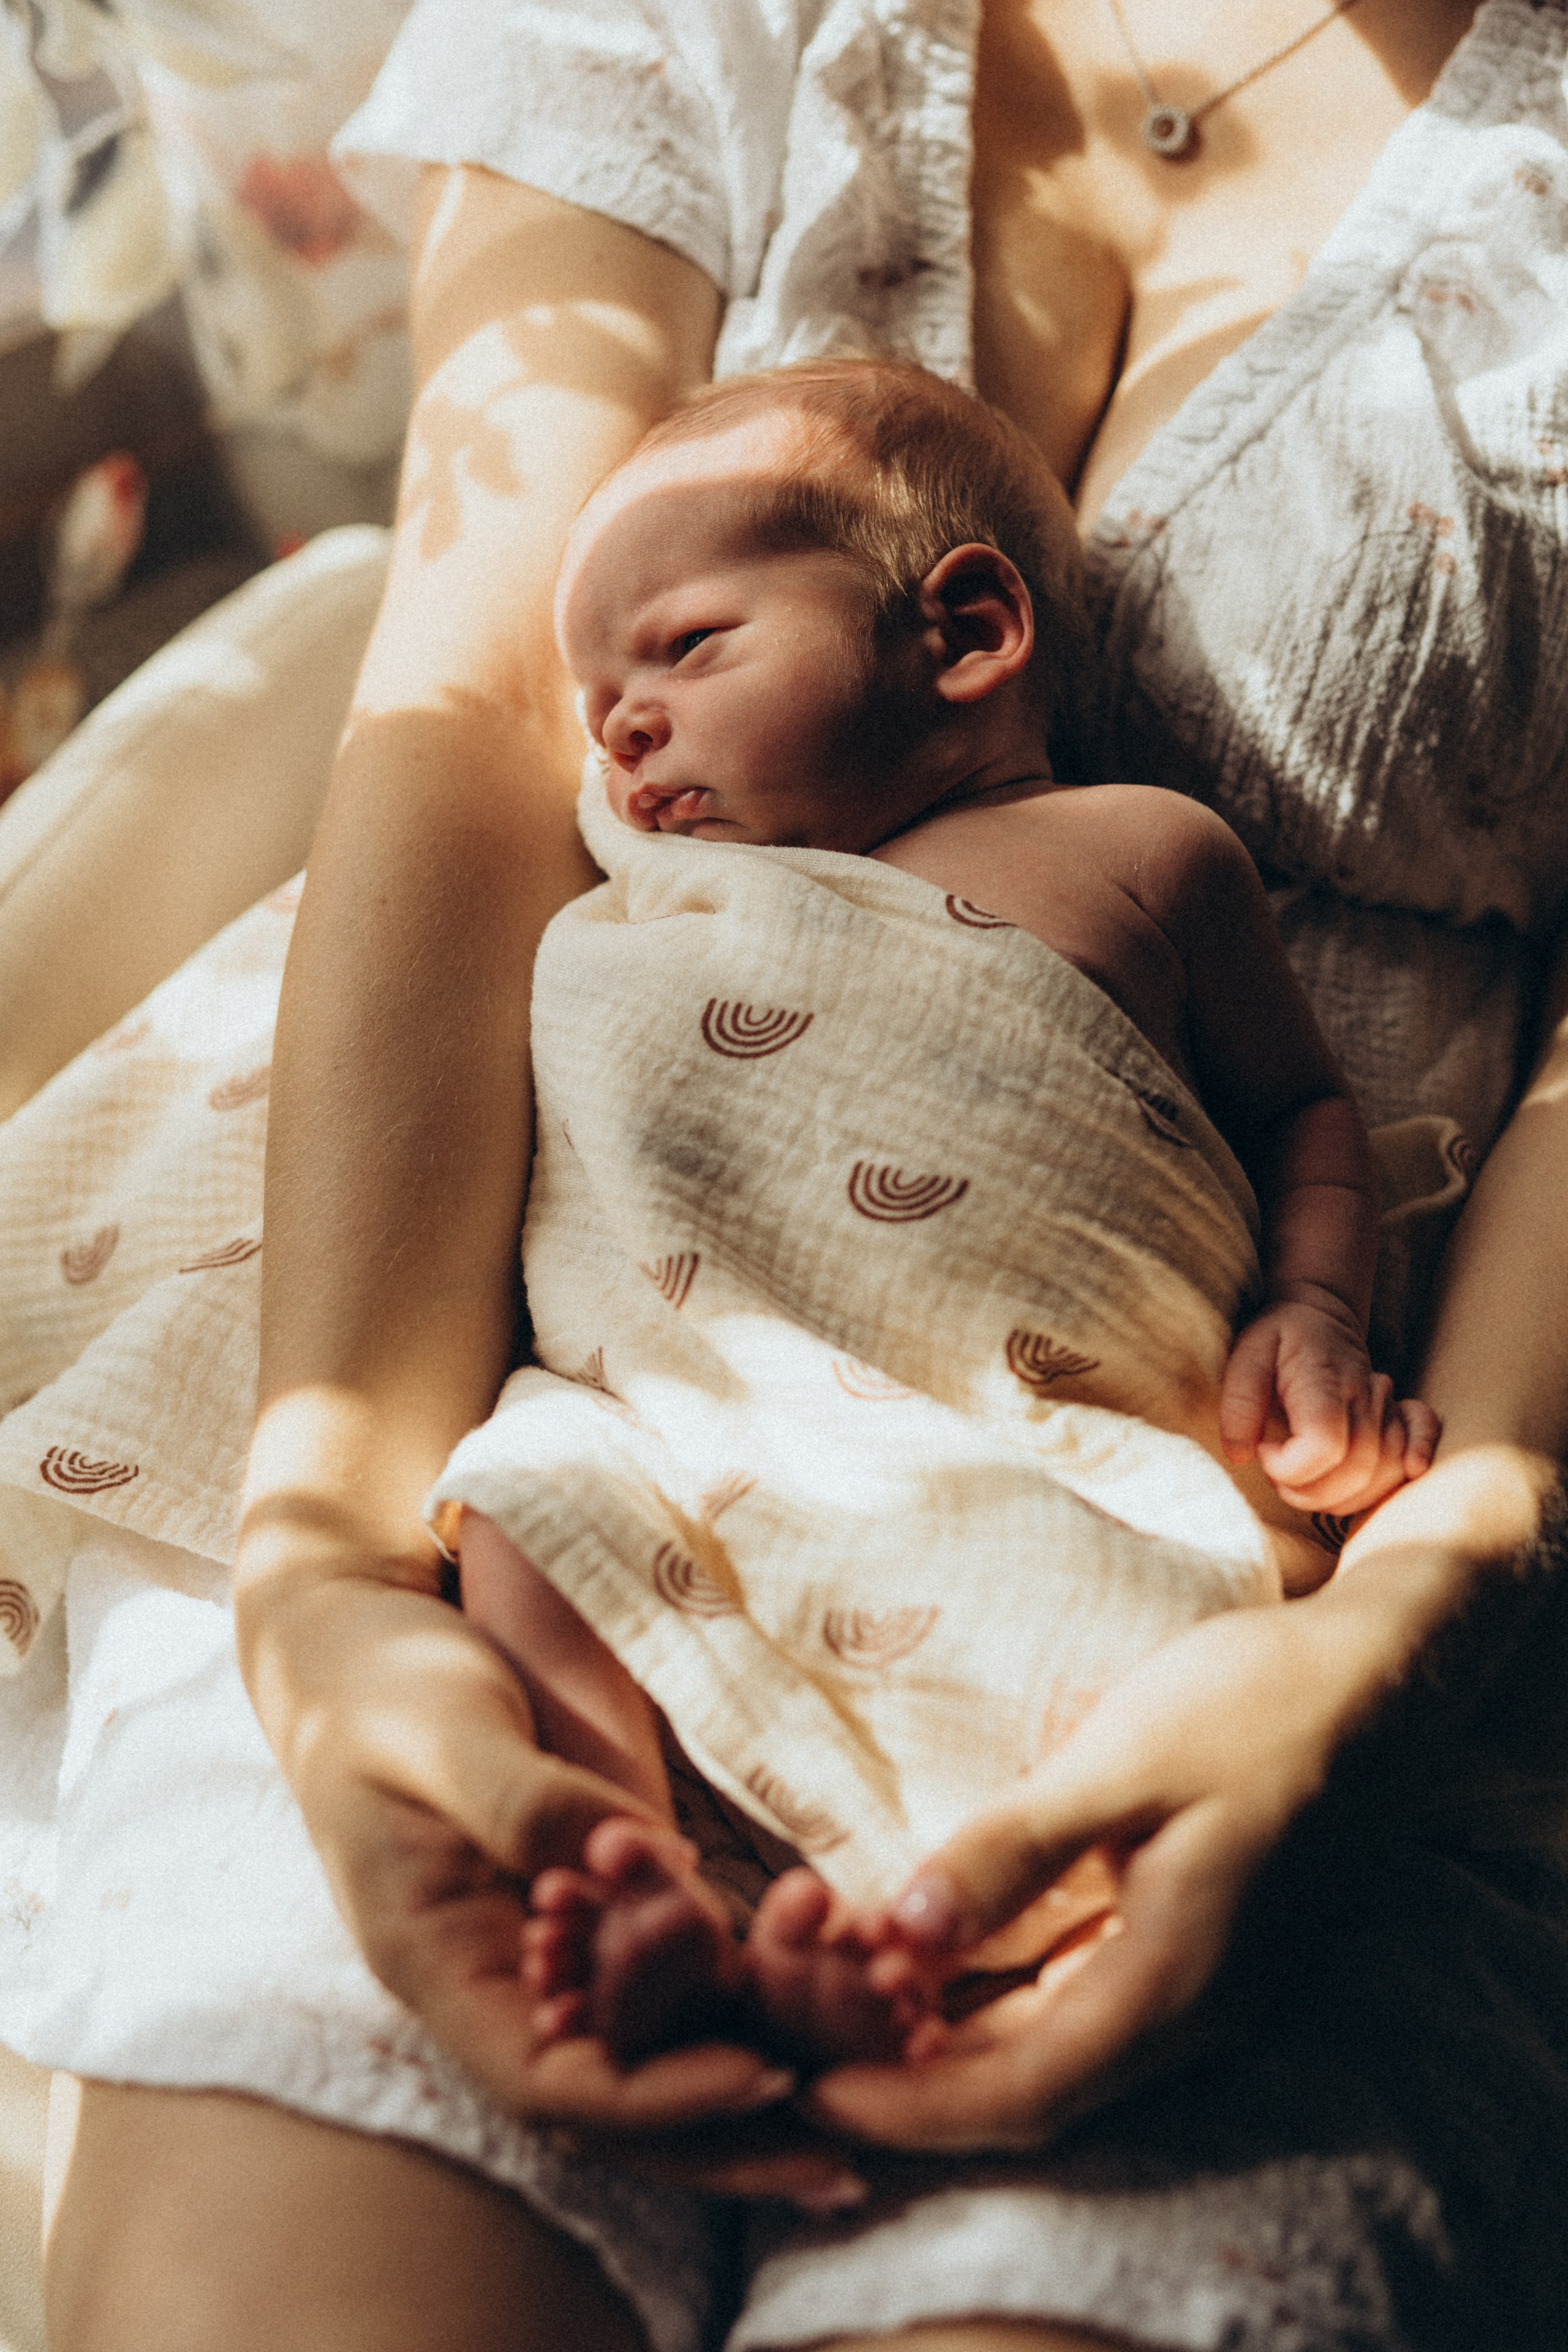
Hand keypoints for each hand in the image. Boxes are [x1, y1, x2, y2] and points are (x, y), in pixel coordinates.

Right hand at [237, 1563, 866, 2205]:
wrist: (356, 1645)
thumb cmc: (385, 1685)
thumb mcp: (442, 1734)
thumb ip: (523, 1803)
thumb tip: (636, 1862)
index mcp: (436, 1963)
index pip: (548, 2079)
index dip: (657, 2093)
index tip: (765, 2075)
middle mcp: (491, 1981)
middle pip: (611, 2098)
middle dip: (723, 2131)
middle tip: (844, 2150)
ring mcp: (535, 1949)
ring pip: (644, 2047)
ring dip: (743, 2070)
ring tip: (862, 2089)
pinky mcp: (578, 1905)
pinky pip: (658, 1975)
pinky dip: (733, 1992)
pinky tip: (821, 1992)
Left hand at [808, 1599, 1350, 2153]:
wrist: (1376, 1680)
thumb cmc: (1251, 1706)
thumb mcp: (1121, 1760)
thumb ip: (1012, 1850)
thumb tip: (898, 1932)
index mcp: (1172, 1983)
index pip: (1019, 2093)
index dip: (905, 2105)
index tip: (803, 2082)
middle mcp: (1185, 2013)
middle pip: (1026, 2087)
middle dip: (906, 2074)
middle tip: (794, 2029)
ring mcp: (1194, 1988)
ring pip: (1049, 2050)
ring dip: (946, 2036)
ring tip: (839, 1993)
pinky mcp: (1187, 1949)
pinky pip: (1074, 2005)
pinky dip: (994, 1996)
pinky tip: (929, 1958)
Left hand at [1220, 1299, 1437, 1512]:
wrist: (1320, 1316)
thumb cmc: (1279, 1338)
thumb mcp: (1244, 1357)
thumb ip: (1240, 1405)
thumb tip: (1241, 1455)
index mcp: (1322, 1379)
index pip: (1324, 1443)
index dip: (1291, 1468)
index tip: (1264, 1453)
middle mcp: (1364, 1393)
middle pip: (1357, 1468)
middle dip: (1311, 1493)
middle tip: (1278, 1479)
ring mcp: (1386, 1405)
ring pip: (1385, 1471)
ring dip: (1344, 1497)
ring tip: (1307, 1483)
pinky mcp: (1399, 1413)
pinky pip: (1419, 1444)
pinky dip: (1408, 1469)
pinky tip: (1404, 1474)